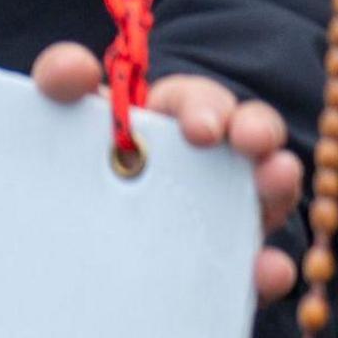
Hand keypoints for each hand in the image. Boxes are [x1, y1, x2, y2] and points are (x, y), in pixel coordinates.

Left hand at [31, 47, 299, 301]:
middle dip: (257, 133)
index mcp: (171, 120)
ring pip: (268, 196)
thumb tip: (75, 66)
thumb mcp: (62, 115)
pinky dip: (267, 269)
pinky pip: (255, 268)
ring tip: (275, 182)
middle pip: (251, 137)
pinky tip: (268, 271)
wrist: (60, 242)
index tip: (198, 128)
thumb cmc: (72, 160)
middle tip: (250, 143)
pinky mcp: (223, 268)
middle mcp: (212, 161)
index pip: (198, 102)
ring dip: (277, 188)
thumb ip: (61, 79)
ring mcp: (226, 212)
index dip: (205, 108)